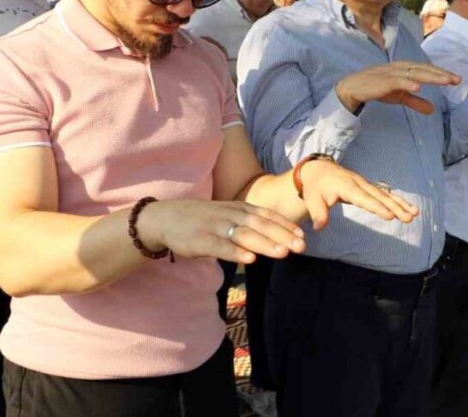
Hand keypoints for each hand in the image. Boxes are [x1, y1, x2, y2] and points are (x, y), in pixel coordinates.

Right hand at [139, 199, 306, 264]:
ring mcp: (214, 226)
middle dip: (282, 235)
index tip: (303, 236)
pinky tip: (250, 259)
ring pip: (244, 235)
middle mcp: (229, 214)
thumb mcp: (228, 215)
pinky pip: (221, 246)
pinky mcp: (200, 240)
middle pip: (260, 225)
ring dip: (265, 243)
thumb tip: (275, 236)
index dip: (285, 225)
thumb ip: (249, 223)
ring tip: (283, 253)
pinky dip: (236, 252)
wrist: (164, 218)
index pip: (267, 215)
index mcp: (238, 208)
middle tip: (301, 247)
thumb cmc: (202, 219)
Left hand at [298, 159, 419, 229]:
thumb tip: (319, 227)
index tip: (390, 216)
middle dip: (395, 207)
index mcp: (346, 186)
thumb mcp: (312, 200)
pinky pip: (385, 194)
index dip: (376, 207)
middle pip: (379, 196)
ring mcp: (365, 184)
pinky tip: (410, 208)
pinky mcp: (368, 187)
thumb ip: (318, 213)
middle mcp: (359, 183)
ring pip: (385, 194)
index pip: (363, 198)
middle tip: (409, 218)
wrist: (318, 170)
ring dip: (401, 204)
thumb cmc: (315, 187)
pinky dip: (397, 200)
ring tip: (415, 213)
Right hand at [335, 61, 459, 113]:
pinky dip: (408, 83)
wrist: (353, 88)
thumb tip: (433, 110)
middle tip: (456, 80)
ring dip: (430, 77)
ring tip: (445, 81)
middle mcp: (400, 68)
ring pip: (414, 73)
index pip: (427, 70)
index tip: (457, 80)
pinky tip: (418, 87)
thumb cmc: (377, 88)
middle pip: (424, 70)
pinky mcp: (382, 81)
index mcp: (405, 69)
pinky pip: (397, 81)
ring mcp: (391, 73)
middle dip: (441, 74)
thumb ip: (416, 102)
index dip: (441, 74)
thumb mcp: (400, 97)